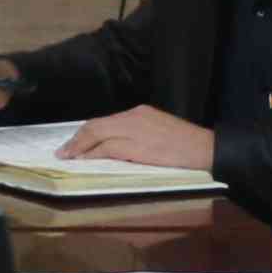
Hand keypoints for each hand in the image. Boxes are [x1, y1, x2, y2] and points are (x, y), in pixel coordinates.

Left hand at [59, 106, 216, 170]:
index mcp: (140, 113)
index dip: (86, 133)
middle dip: (77, 139)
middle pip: (96, 125)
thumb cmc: (187, 147)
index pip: (105, 122)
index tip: (74, 143)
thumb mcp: (160, 134)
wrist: (208, 149)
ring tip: (67, 156)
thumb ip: (138, 137)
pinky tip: (83, 160)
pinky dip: (92, 153)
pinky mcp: (138, 145)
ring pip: (97, 134)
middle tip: (63, 151)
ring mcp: (135, 130)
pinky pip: (107, 148)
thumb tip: (117, 149)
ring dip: (79, 147)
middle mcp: (134, 117)